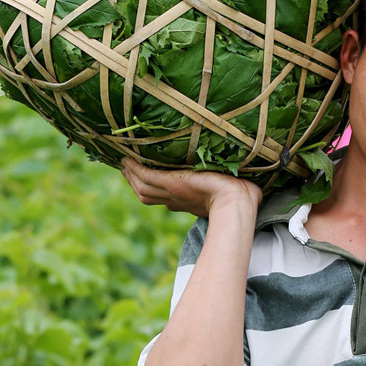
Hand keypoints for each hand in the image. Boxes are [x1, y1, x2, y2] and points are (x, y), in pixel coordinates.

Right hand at [122, 159, 260, 216]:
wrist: (238, 205)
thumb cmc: (241, 200)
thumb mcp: (226, 191)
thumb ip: (221, 187)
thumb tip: (227, 182)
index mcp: (188, 202)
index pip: (163, 196)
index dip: (151, 188)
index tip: (142, 179)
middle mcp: (178, 199)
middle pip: (147, 192)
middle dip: (135, 181)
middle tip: (124, 167)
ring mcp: (174, 192)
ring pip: (143, 185)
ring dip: (131, 174)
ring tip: (123, 161)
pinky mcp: (173, 184)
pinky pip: (147, 176)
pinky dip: (135, 169)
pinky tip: (127, 160)